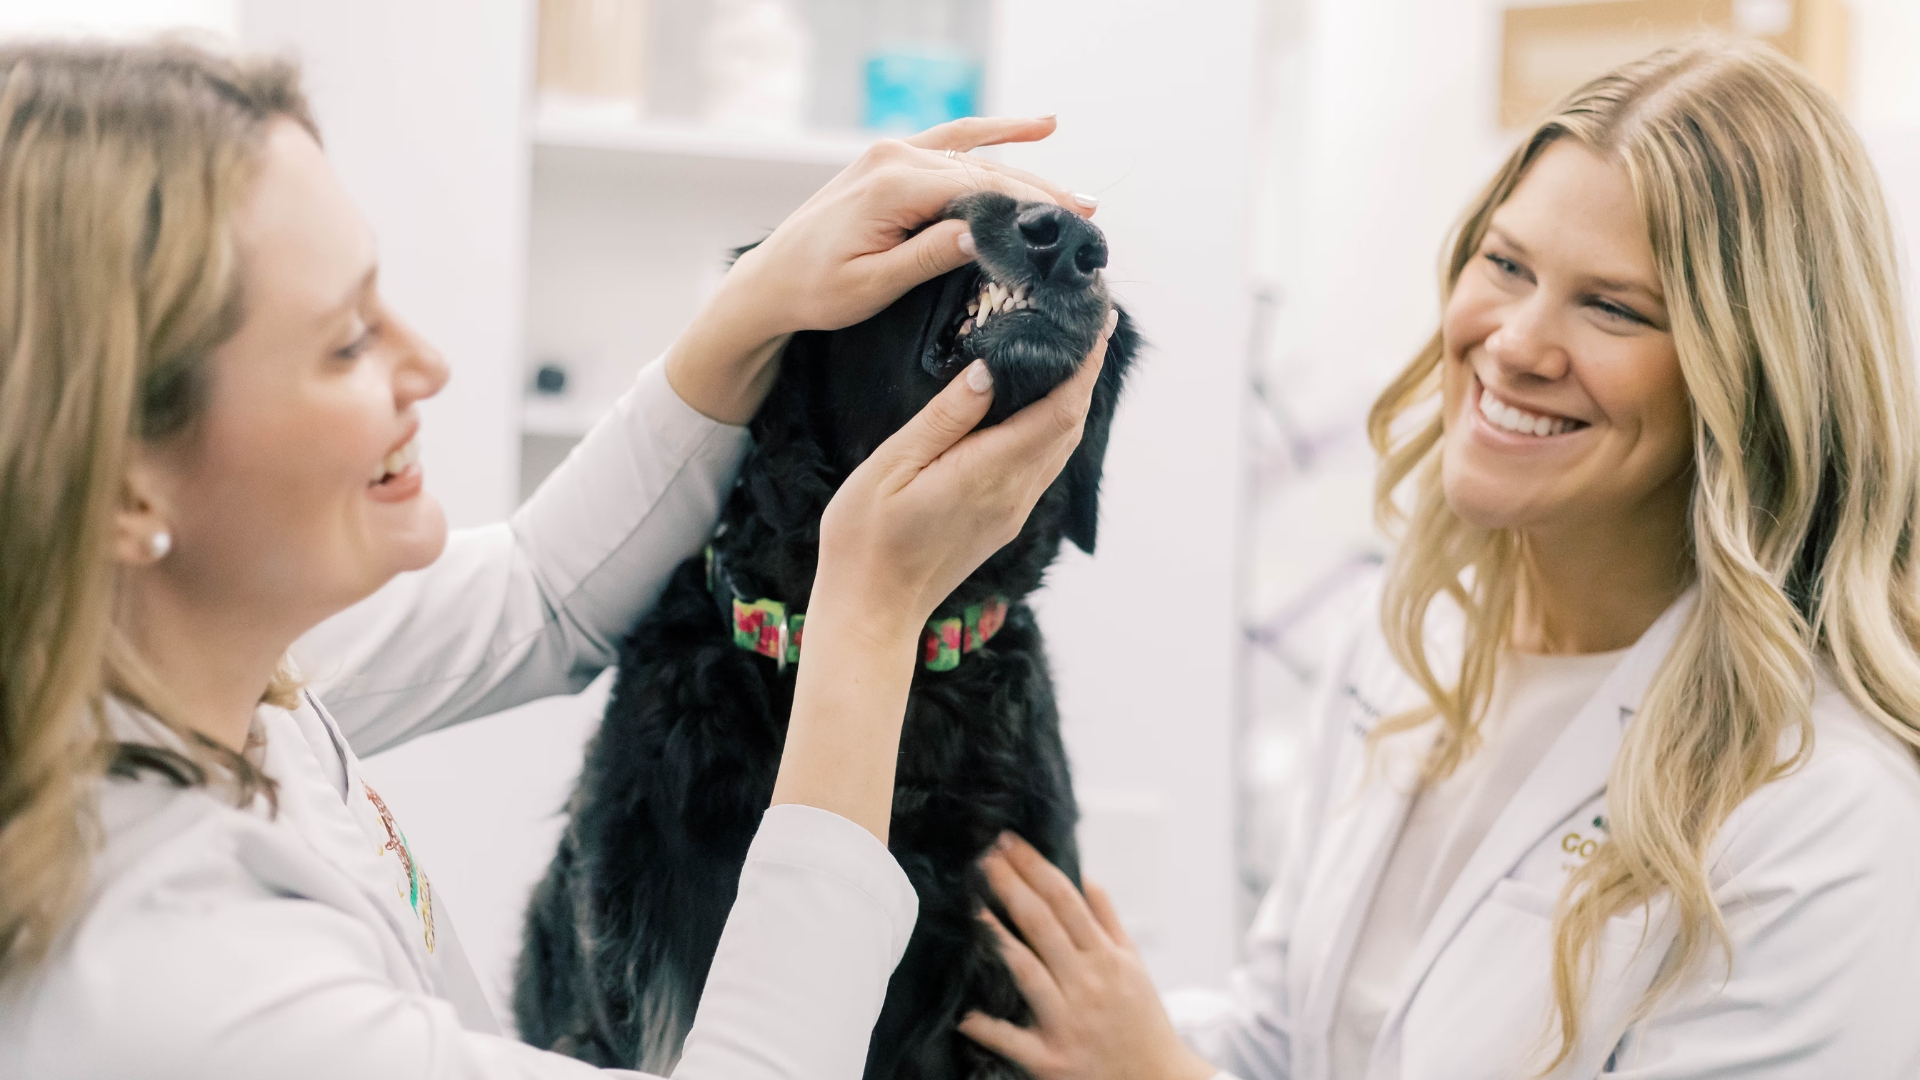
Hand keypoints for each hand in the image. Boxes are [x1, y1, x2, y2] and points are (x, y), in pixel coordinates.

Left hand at [666, 116, 1095, 423]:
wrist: (768, 281)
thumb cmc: (815, 292)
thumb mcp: (873, 285)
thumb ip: (928, 255)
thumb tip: (982, 235)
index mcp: (891, 186)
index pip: (978, 192)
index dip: (1029, 210)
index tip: (1070, 230)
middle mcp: (894, 157)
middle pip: (984, 170)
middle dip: (1040, 194)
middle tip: (1089, 217)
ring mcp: (891, 153)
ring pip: (975, 157)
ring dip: (1028, 170)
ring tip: (1076, 196)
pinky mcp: (890, 160)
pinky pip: (952, 142)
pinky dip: (994, 134)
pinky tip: (1039, 127)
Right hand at [769, 316, 1113, 840]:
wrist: (870, 609)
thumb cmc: (865, 539)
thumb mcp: (892, 467)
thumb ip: (943, 419)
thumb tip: (988, 373)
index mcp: (989, 473)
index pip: (1059, 410)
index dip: (1086, 366)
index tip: (1100, 323)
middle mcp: (1013, 494)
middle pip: (1071, 425)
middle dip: (1087, 374)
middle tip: (1092, 324)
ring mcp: (1011, 511)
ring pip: (1061, 446)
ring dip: (1073, 400)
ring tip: (1073, 355)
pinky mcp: (1001, 521)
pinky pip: (1042, 465)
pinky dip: (1052, 427)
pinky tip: (1038, 407)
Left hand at [959, 833, 1218, 1079]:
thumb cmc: (1142, 1022)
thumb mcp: (1135, 967)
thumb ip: (1109, 922)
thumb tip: (1087, 877)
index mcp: (1107, 958)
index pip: (1065, 900)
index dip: (1035, 867)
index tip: (1009, 842)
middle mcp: (1088, 985)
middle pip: (1042, 924)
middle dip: (1011, 885)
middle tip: (983, 855)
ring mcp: (1068, 1022)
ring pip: (1027, 971)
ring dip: (997, 937)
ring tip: (971, 906)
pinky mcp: (1052, 1060)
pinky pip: (1014, 1041)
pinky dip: (988, 1027)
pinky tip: (964, 1012)